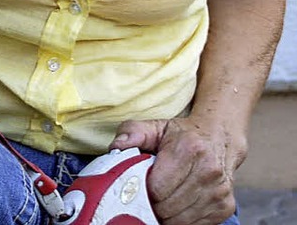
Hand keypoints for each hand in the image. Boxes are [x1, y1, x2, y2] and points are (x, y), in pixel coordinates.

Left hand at [109, 117, 239, 224]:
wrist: (218, 139)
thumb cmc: (181, 135)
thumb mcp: (156, 127)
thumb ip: (132, 132)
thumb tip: (116, 147)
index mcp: (189, 148)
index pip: (157, 188)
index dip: (142, 190)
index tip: (139, 184)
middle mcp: (208, 170)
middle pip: (167, 207)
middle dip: (153, 204)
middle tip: (149, 193)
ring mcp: (219, 191)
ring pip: (180, 221)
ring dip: (166, 214)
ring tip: (162, 199)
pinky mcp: (225, 207)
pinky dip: (181, 219)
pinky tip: (178, 203)